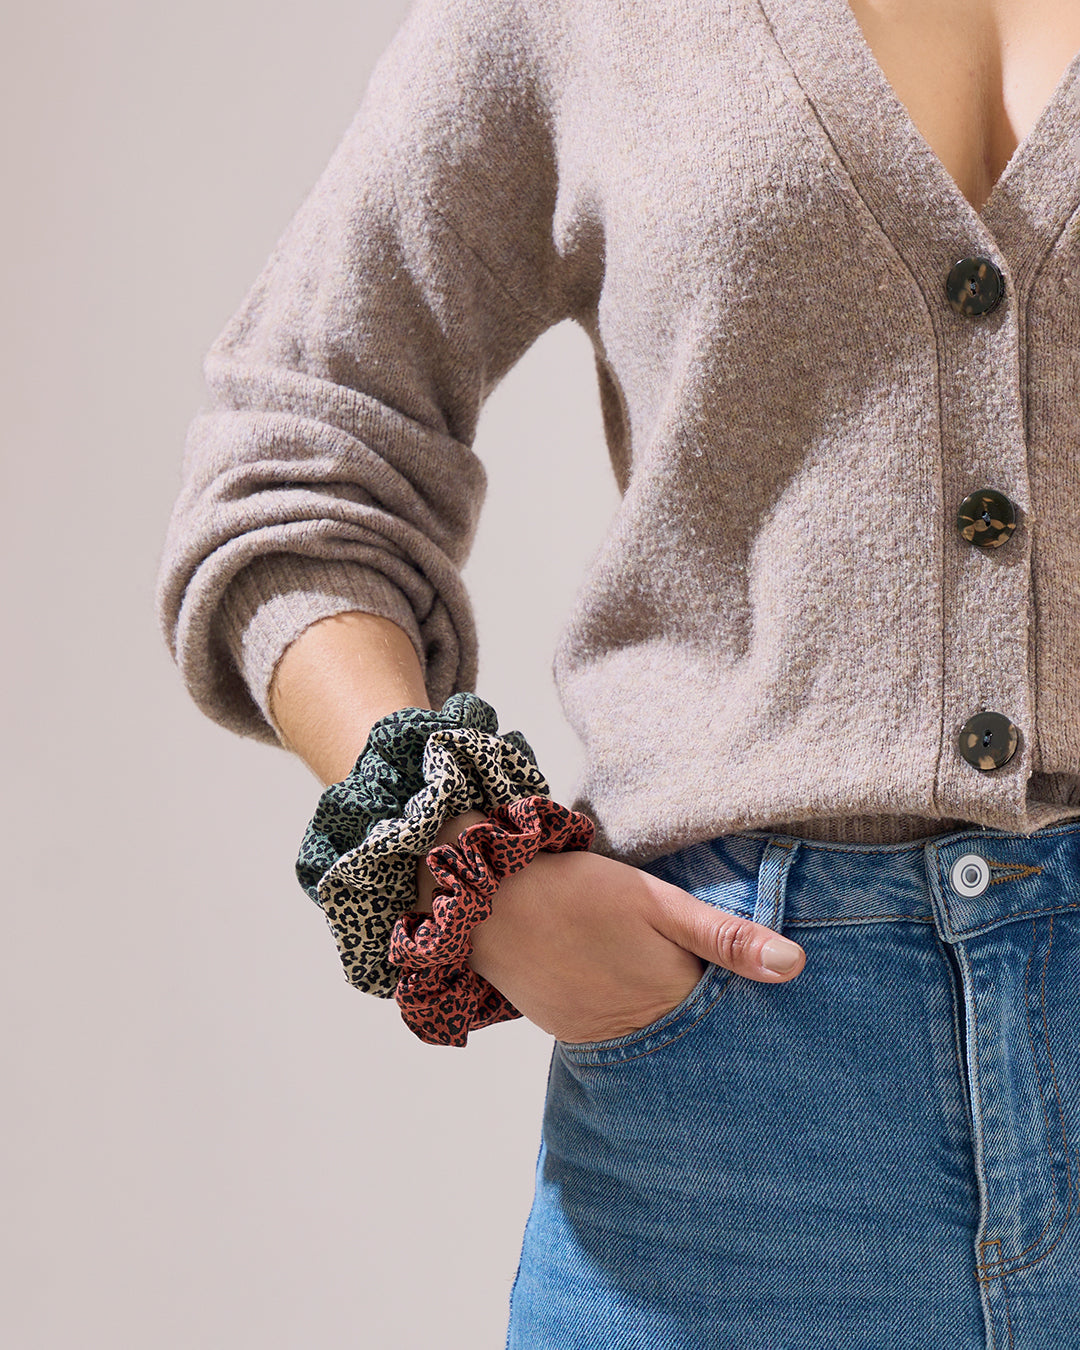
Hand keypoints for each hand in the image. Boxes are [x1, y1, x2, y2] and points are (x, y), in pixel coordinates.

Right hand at [415, 814, 805, 1043]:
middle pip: (687, 1033)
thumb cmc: (574, 890)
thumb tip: (796, 967)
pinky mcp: (565, 1027)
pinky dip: (626, 1015)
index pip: (725, 1020)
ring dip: (664, 1017)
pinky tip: (629, 988)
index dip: (748, 1010)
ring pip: (648, 1034)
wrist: (481, 899)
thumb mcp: (656, 900)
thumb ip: (724, 935)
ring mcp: (593, 1034)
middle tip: (723, 999)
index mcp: (666, 999)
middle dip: (710, 1022)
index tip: (772, 1006)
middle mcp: (633, 1031)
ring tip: (673, 989)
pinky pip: (611, 1031)